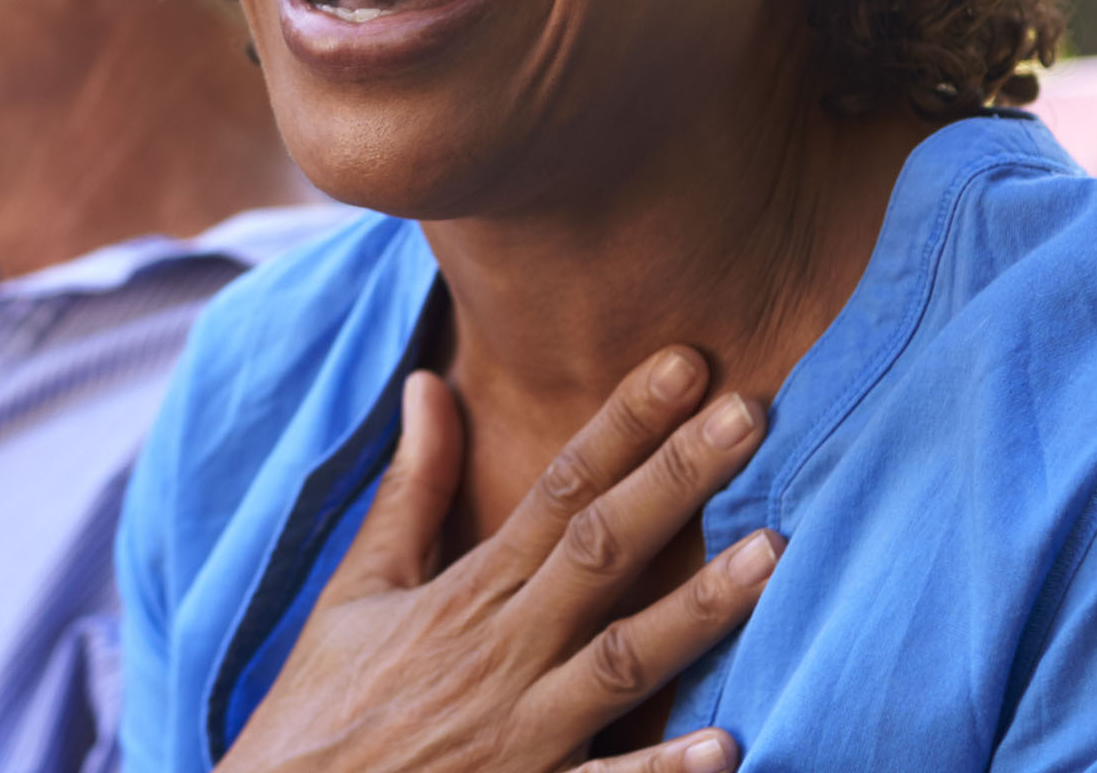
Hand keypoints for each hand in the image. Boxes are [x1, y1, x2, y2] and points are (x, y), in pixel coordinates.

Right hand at [217, 348, 782, 772]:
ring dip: (699, 608)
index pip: (557, 490)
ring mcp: (521, 735)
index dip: (623, 424)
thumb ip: (411, 491)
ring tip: (774, 555)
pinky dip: (662, 770)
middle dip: (678, 479)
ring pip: (623, 660)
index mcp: (465, 595)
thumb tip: (430, 383)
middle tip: (754, 411)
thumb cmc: (322, 707)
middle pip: (602, 550)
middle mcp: (500, 654)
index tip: (686, 365)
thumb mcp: (356, 589)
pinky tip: (727, 745)